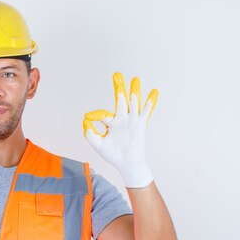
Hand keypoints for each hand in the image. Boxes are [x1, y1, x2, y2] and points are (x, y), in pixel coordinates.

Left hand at [83, 72, 157, 187]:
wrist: (126, 164)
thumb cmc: (113, 154)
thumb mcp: (98, 144)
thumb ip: (90, 133)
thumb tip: (85, 119)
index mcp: (111, 122)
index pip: (103, 114)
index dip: (95, 115)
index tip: (88, 116)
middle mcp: (122, 118)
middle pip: (121, 100)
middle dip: (119, 88)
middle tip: (116, 75)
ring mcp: (132, 121)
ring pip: (133, 103)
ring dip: (134, 91)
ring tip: (135, 79)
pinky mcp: (141, 125)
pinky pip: (146, 112)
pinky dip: (150, 102)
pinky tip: (154, 92)